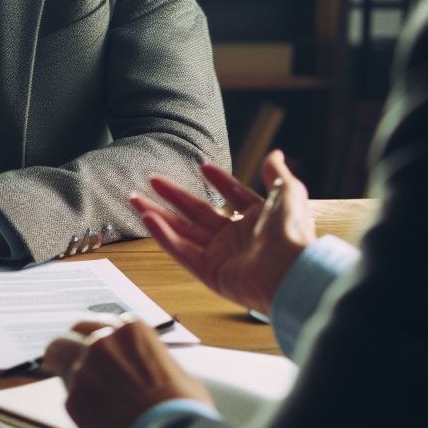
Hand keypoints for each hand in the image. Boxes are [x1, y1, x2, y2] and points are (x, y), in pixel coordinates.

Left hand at [43, 315, 211, 427]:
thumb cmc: (182, 411)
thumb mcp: (174, 371)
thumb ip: (149, 360)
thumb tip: (144, 369)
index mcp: (130, 330)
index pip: (101, 323)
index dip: (94, 334)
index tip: (90, 342)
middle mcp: (103, 341)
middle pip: (74, 331)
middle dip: (72, 341)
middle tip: (67, 352)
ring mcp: (85, 368)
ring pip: (57, 353)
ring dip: (58, 360)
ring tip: (53, 367)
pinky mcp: (73, 398)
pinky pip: (68, 393)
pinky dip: (74, 399)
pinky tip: (85, 411)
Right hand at [131, 150, 315, 316]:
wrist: (292, 273)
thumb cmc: (292, 235)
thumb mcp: (288, 194)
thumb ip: (276, 174)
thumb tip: (275, 153)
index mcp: (257, 220)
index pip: (233, 197)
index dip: (220, 182)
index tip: (203, 166)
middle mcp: (237, 238)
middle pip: (198, 213)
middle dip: (174, 196)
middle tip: (153, 180)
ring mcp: (221, 256)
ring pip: (183, 231)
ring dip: (159, 214)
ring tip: (136, 198)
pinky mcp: (210, 273)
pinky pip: (182, 252)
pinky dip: (164, 236)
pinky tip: (148, 219)